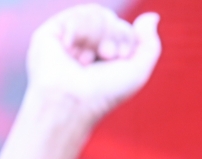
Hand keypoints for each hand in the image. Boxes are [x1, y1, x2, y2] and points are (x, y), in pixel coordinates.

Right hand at [27, 5, 160, 123]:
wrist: (72, 102)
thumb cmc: (103, 95)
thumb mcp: (137, 72)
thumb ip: (150, 44)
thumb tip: (151, 17)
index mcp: (102, 57)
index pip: (123, 29)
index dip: (126, 37)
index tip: (119, 57)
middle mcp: (85, 47)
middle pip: (110, 19)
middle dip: (113, 35)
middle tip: (106, 56)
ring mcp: (67, 39)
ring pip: (96, 13)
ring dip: (97, 35)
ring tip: (85, 60)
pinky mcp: (51, 33)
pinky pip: (78, 14)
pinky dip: (81, 31)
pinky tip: (71, 52)